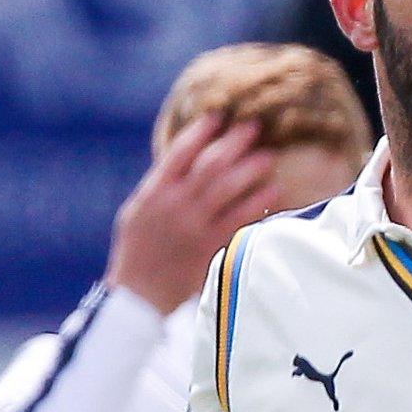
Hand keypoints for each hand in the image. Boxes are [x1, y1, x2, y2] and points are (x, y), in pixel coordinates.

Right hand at [104, 113, 278, 313]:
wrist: (138, 295)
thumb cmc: (138, 252)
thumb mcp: (138, 213)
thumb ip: (161, 188)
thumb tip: (184, 163)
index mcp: (153, 193)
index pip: (179, 153)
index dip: (201, 131)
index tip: (218, 116)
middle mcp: (175, 205)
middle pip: (209, 164)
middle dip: (233, 142)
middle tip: (254, 127)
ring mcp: (195, 225)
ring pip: (227, 188)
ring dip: (250, 168)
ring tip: (268, 155)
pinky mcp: (212, 246)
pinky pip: (241, 218)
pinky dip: (259, 202)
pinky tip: (274, 190)